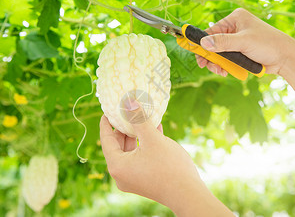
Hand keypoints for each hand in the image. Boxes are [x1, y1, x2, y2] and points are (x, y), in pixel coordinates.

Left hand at [100, 102, 231, 215]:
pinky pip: (140, 157)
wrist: (188, 194)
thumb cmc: (168, 166)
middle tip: (128, 109)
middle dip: (125, 127)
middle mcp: (121, 174)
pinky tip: (156, 128)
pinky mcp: (144, 179)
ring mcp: (133, 178)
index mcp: (117, 165)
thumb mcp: (152, 139)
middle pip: (118, 145)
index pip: (106, 139)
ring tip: (143, 117)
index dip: (107, 122)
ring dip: (137, 134)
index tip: (108, 109)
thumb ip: (139, 119)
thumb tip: (128, 101)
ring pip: (131, 151)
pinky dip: (145, 144)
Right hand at [196, 8, 294, 75]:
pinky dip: (225, 66)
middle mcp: (235, 27)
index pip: (211, 30)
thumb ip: (223, 43)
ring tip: (221, 71)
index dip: (202, 43)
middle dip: (211, 56)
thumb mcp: (244, 42)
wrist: (286, 58)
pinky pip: (227, 59)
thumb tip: (203, 43)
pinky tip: (227, 71)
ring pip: (219, 53)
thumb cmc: (268, 44)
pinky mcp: (241, 51)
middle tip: (207, 67)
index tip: (197, 55)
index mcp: (235, 18)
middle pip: (213, 43)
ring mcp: (237, 40)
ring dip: (218, 63)